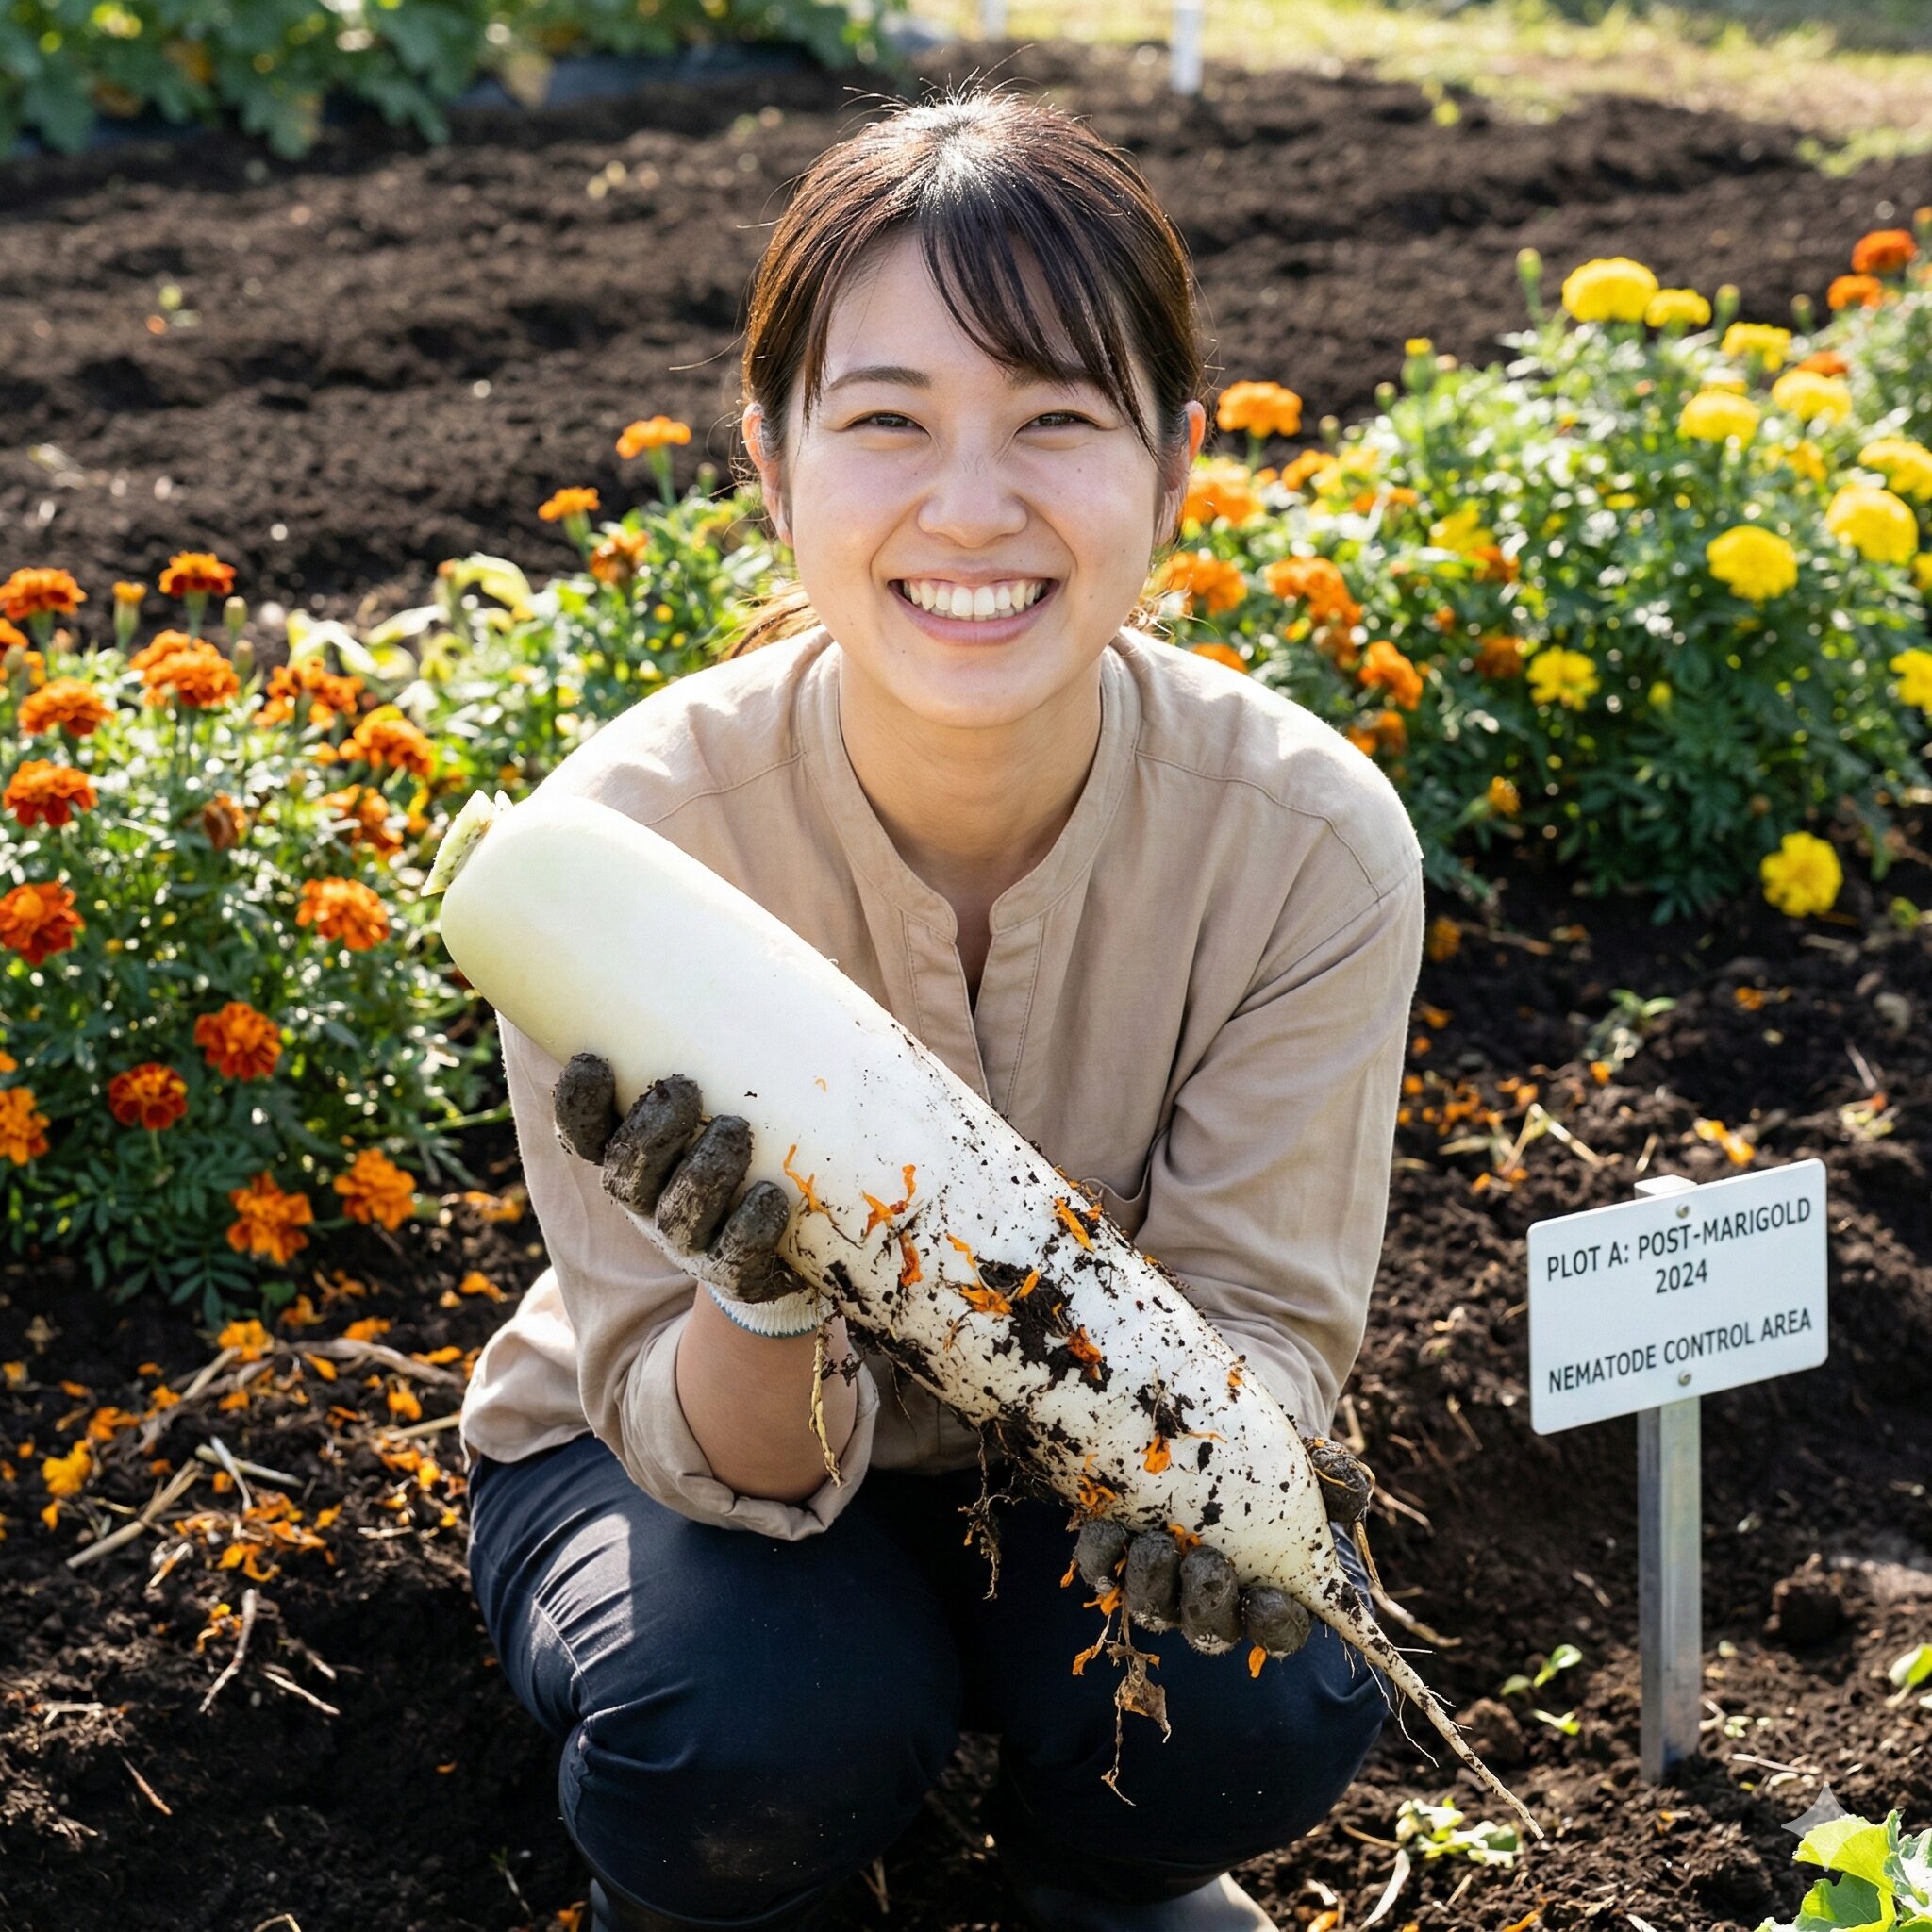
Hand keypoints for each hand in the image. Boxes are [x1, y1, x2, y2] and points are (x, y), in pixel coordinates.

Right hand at [551, 1052, 808, 1306]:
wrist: (790, 1252)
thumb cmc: (757, 1149)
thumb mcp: (742, 1091)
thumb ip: (751, 1036)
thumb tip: (814, 962)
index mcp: (635, 1153)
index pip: (585, 1132)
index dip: (579, 1101)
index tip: (591, 1058)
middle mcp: (651, 1199)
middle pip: (626, 1171)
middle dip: (649, 1129)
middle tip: (684, 1087)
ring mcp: (691, 1242)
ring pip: (677, 1213)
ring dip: (703, 1171)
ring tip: (736, 1130)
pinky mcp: (738, 1274)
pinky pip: (735, 1259)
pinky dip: (751, 1228)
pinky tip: (772, 1198)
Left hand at [1067, 1436, 1375, 1659]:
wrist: (1221, 1388)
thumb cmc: (1278, 1435)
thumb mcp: (1311, 1453)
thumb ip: (1338, 1480)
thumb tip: (1347, 1489)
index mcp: (1271, 1585)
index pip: (1278, 1631)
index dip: (1273, 1627)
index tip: (1268, 1598)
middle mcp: (1211, 1590)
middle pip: (1207, 1628)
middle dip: (1204, 1605)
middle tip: (1204, 1563)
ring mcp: (1161, 1569)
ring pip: (1151, 1606)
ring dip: (1150, 1584)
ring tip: (1152, 1544)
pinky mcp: (1116, 1538)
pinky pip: (1101, 1567)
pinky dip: (1100, 1555)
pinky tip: (1105, 1525)